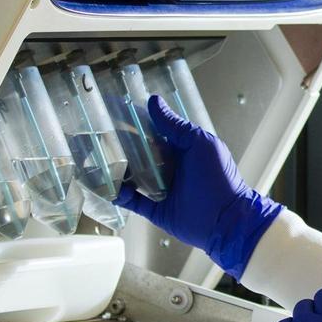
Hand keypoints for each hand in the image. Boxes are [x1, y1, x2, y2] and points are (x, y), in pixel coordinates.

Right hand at [114, 95, 281, 277]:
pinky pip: (133, 201)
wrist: (225, 220)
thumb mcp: (200, 144)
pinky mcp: (156, 209)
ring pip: (133, 176)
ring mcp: (162, 188)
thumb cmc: (219, 178)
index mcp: (182, 149)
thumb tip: (154, 102)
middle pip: (140, 154)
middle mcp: (171, 167)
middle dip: (120, 146)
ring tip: (96, 160)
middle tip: (97, 137)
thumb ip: (176, 126)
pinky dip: (119, 194)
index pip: (154, 132)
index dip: (136, 123)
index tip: (114, 112)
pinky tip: (108, 186)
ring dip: (117, 169)